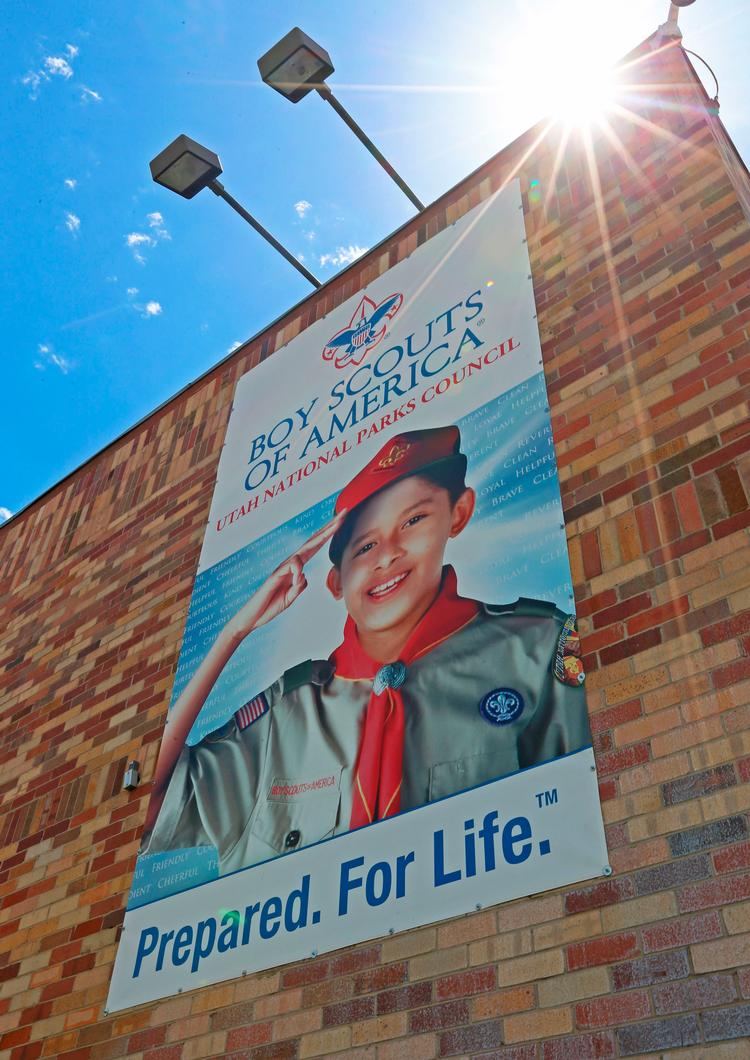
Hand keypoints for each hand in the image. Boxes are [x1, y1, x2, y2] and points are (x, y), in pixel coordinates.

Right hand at [226, 510, 346, 640]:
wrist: (253, 617)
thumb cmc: (271, 605)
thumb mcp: (291, 596)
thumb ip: (299, 585)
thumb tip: (303, 575)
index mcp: (296, 568)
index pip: (315, 547)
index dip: (328, 535)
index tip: (341, 522)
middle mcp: (290, 564)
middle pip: (312, 542)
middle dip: (328, 528)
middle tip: (342, 513)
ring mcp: (282, 569)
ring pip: (303, 550)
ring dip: (320, 538)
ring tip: (334, 527)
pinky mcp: (274, 577)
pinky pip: (288, 568)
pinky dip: (296, 570)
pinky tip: (297, 577)